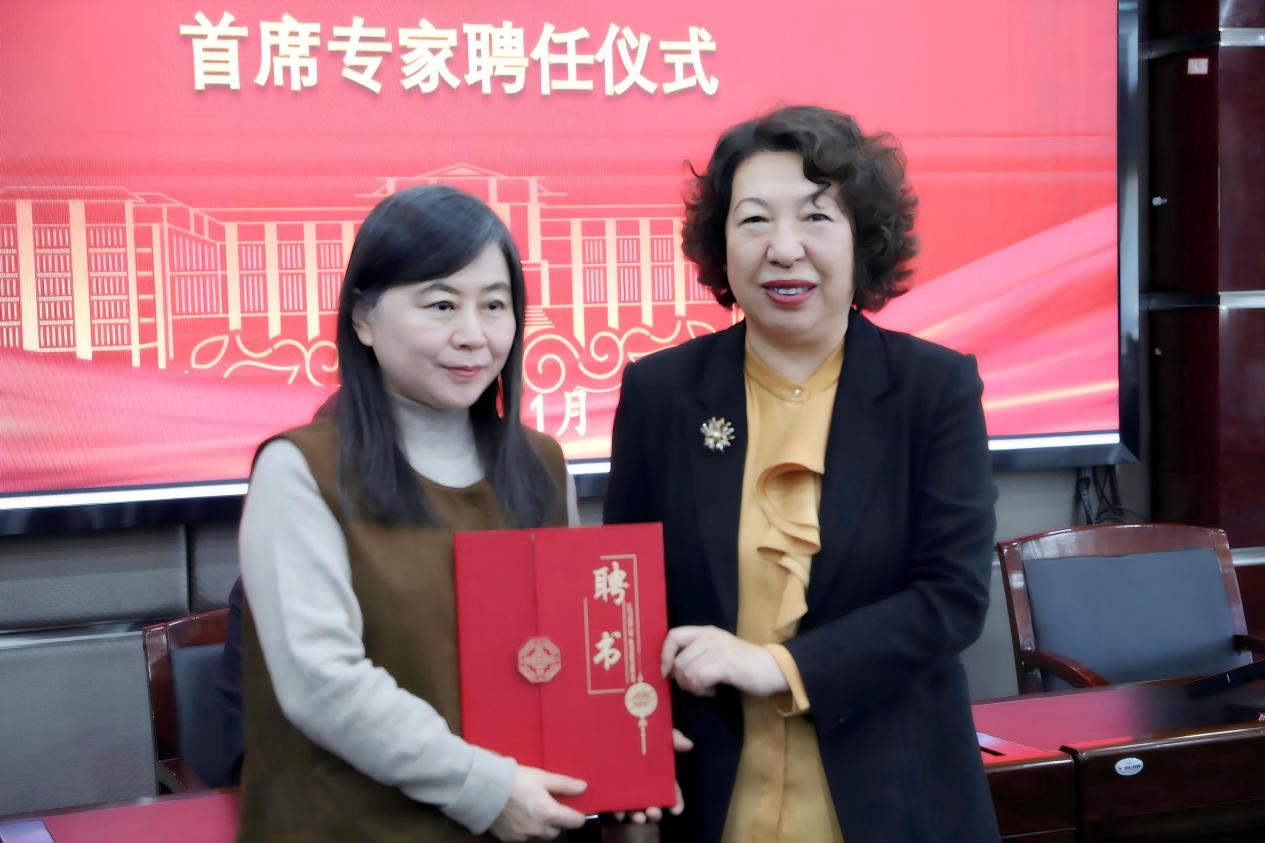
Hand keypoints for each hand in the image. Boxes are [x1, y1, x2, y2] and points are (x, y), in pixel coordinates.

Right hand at [489, 765, 587, 840]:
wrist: (483, 789)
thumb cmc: (514, 780)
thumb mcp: (542, 777)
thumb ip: (564, 784)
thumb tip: (583, 787)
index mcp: (549, 814)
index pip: (575, 822)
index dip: (578, 815)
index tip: (574, 808)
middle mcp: (538, 829)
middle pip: (557, 830)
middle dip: (557, 820)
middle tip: (549, 804)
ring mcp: (523, 836)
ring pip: (540, 834)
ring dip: (541, 825)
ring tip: (531, 808)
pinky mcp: (510, 839)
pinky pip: (524, 836)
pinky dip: (525, 828)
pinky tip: (518, 815)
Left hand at [616, 729, 692, 823]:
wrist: (601, 727)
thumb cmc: (631, 730)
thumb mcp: (652, 730)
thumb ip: (671, 737)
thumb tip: (689, 744)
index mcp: (655, 772)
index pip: (670, 790)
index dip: (676, 801)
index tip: (676, 810)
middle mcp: (642, 782)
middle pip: (652, 802)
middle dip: (655, 812)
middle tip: (653, 812)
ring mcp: (625, 787)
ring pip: (634, 808)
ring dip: (637, 816)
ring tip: (637, 817)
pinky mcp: (608, 790)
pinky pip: (614, 806)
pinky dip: (617, 812)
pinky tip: (618, 813)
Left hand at [661, 625, 789, 697]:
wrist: (774, 668)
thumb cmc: (743, 663)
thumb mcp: (717, 650)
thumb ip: (697, 653)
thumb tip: (671, 669)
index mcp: (706, 631)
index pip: (673, 635)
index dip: (664, 655)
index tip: (667, 673)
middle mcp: (710, 636)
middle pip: (678, 660)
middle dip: (681, 680)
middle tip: (695, 687)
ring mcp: (719, 649)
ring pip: (688, 671)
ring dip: (693, 687)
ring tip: (706, 689)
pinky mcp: (727, 665)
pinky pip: (700, 678)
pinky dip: (702, 689)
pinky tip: (713, 691)